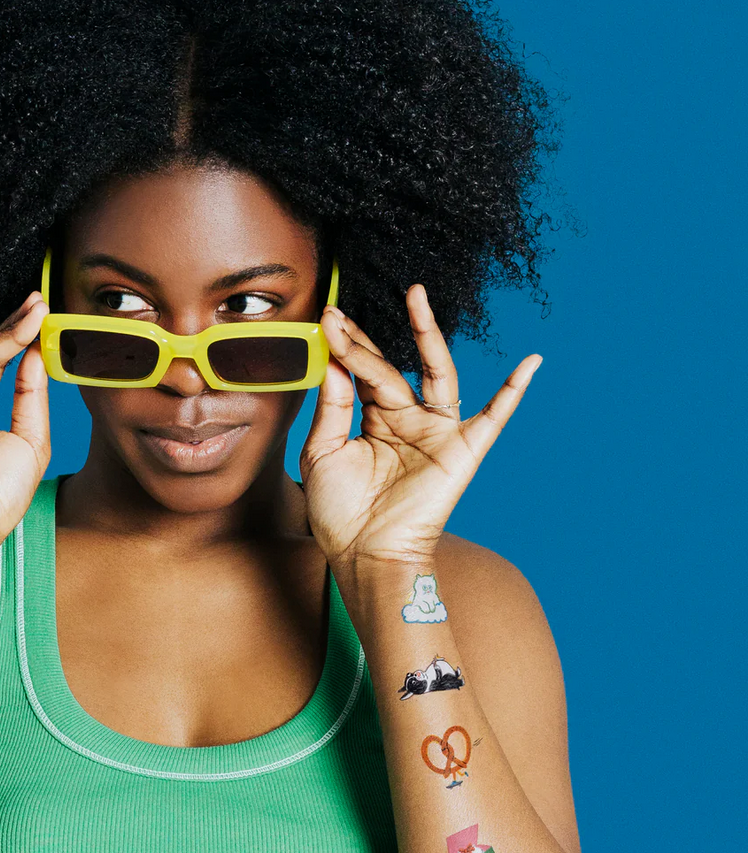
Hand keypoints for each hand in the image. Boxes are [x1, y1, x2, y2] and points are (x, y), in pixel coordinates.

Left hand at [299, 285, 540, 567]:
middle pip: (389, 368)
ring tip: (416, 298)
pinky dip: (512, 392)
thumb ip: (332, 407)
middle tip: (343, 312)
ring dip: (428, 336)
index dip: (345, 348)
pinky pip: (493, 418)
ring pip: (434, 374)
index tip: (328, 320)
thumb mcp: (322, 454)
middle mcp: (406, 419)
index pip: (361, 373)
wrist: (364, 554)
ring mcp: (435, 432)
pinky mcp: (461, 451)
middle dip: (365, 341)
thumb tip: (334, 361)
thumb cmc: (340, 512)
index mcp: (373, 420)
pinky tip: (530, 364)